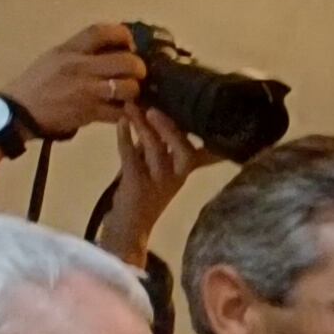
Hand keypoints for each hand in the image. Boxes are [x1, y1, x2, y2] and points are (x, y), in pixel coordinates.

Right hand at [0, 22, 142, 142]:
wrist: (19, 112)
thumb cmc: (38, 82)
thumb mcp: (56, 56)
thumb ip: (82, 50)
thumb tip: (116, 46)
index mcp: (70, 49)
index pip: (102, 31)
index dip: (123, 35)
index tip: (128, 44)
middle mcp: (80, 67)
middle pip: (127, 61)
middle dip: (138, 68)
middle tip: (135, 74)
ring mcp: (87, 91)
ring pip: (129, 88)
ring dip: (134, 92)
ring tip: (128, 94)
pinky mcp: (89, 113)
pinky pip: (120, 112)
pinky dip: (126, 113)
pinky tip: (121, 111)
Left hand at [99, 105, 199, 265]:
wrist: (128, 226)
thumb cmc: (143, 194)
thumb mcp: (155, 167)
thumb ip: (158, 144)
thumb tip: (155, 112)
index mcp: (184, 171)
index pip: (206, 153)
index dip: (212, 137)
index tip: (212, 112)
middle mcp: (177, 176)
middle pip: (184, 151)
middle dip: (170, 129)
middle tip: (155, 108)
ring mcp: (158, 182)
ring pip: (156, 150)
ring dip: (143, 127)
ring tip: (132, 107)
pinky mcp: (137, 185)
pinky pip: (131, 158)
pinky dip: (124, 138)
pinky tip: (121, 123)